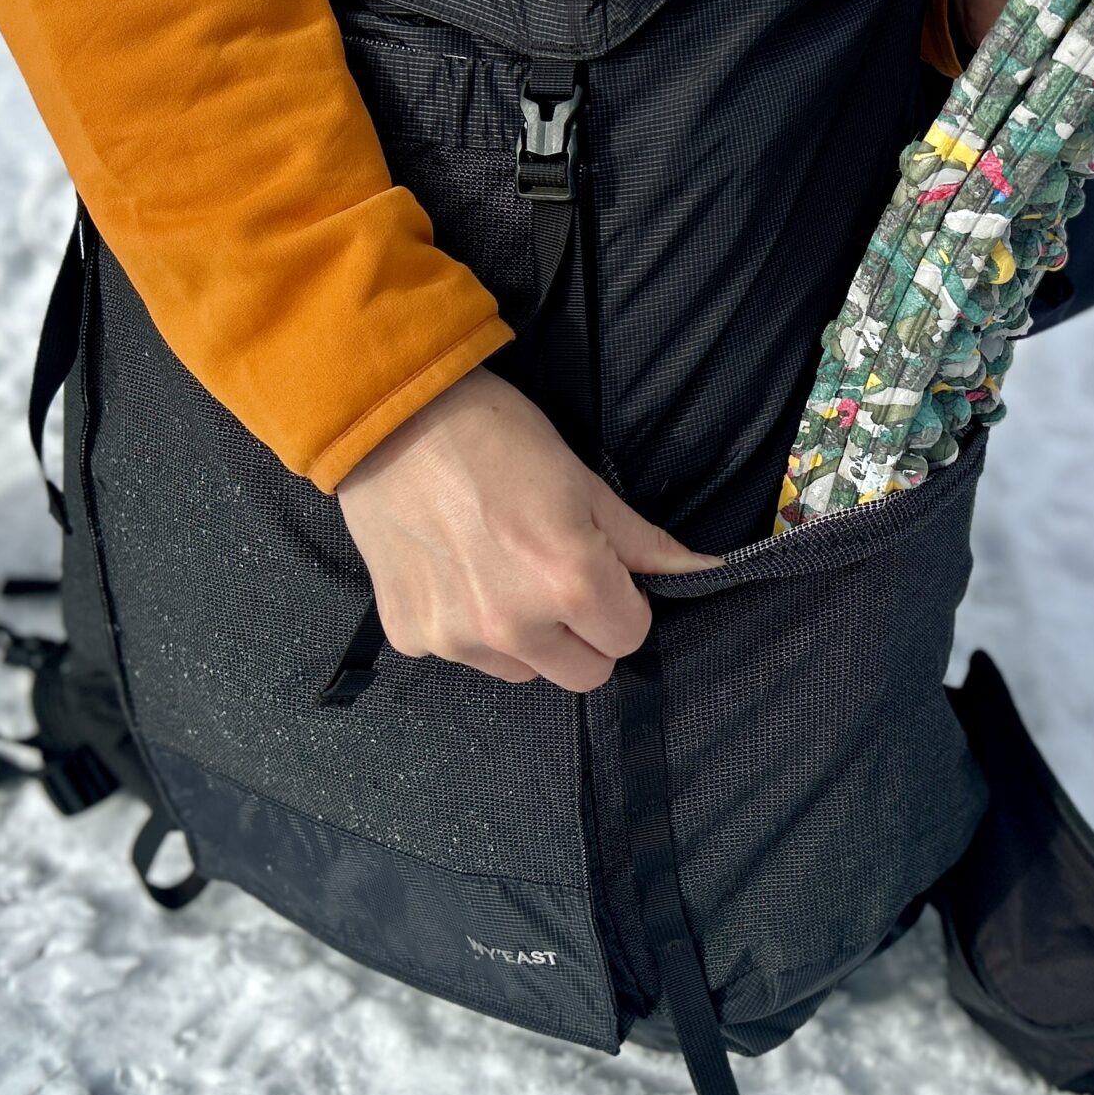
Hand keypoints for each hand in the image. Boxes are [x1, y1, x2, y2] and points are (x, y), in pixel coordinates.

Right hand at [335, 366, 718, 690]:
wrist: (388, 420)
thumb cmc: (495, 435)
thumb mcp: (582, 480)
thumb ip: (643, 542)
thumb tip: (706, 569)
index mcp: (569, 582)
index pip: (629, 638)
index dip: (624, 603)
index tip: (602, 570)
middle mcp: (512, 626)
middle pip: (584, 674)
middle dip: (585, 634)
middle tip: (558, 578)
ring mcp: (455, 639)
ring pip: (524, 671)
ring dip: (527, 637)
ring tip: (499, 569)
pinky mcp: (410, 637)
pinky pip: (464, 655)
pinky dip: (467, 626)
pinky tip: (454, 569)